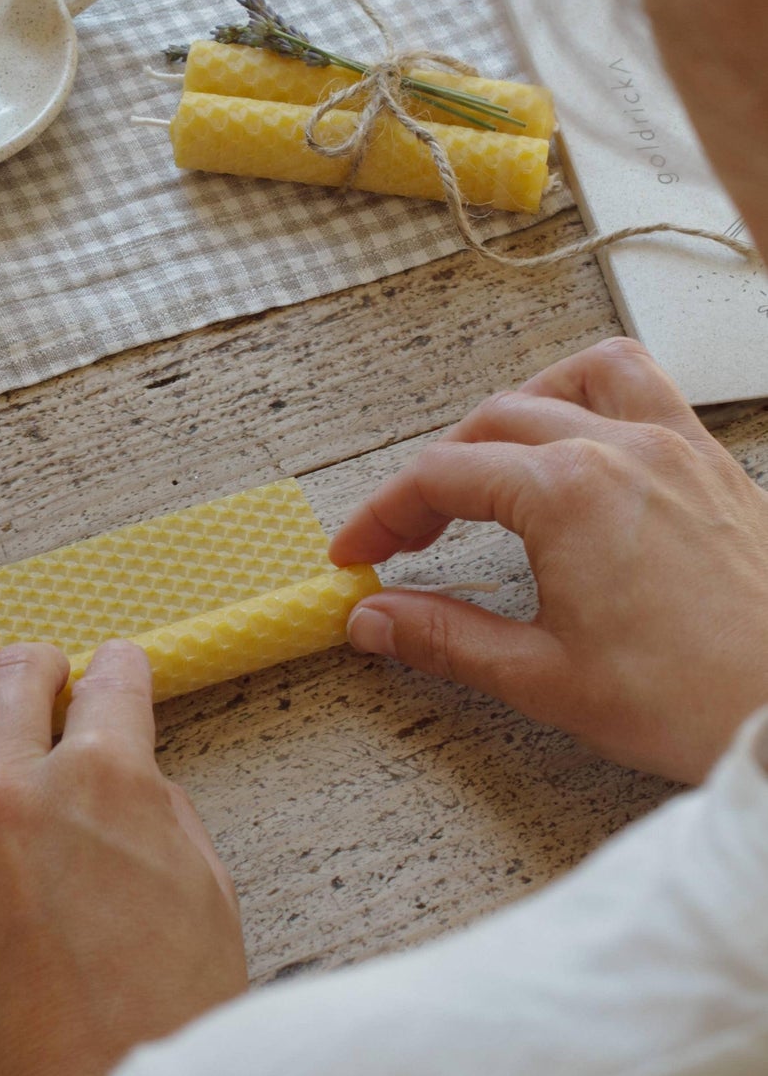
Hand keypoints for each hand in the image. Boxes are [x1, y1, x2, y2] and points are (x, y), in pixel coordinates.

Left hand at [0, 640, 246, 1075]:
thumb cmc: (166, 1015)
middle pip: (7, 675)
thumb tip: (122, 768)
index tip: (113, 674)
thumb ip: (157, 806)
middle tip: (39, 678)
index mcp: (106, 780)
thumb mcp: (204, 887)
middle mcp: (10, 792)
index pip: (111, 679)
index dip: (119, 669)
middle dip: (33, 664)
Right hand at [330, 337, 767, 782]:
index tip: (361, 552)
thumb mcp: (545, 678)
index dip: (384, 514)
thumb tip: (378, 620)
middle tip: (409, 532)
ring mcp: (676, 447)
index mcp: (569, 493)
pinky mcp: (714, 465)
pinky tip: (584, 442)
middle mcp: (622, 450)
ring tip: (490, 458)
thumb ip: (446, 639)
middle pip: (492, 423)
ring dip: (517, 407)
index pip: (441, 477)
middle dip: (435, 473)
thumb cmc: (698, 698)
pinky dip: (595, 397)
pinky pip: (646, 388)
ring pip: (574, 378)